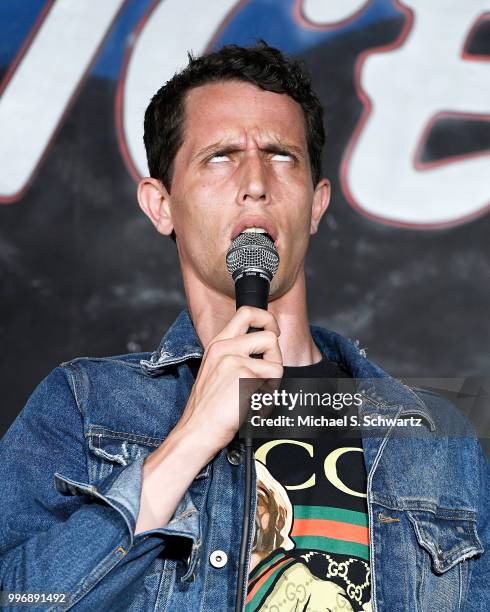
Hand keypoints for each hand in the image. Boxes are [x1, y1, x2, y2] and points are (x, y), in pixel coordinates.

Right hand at [174, 305, 283, 455]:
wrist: (196, 430)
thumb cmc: (206, 408)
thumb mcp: (214, 370)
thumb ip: (233, 355)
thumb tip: (261, 352)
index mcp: (217, 344)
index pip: (246, 313)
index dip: (267, 319)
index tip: (273, 331)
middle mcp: (225, 347)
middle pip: (269, 335)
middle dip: (277, 354)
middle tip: (271, 369)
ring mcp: (235, 361)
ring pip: (276, 363)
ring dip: (273, 381)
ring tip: (257, 395)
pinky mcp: (245, 377)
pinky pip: (273, 382)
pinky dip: (269, 397)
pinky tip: (254, 406)